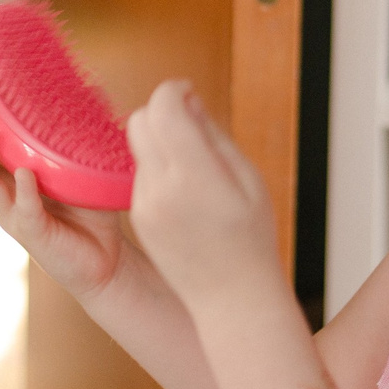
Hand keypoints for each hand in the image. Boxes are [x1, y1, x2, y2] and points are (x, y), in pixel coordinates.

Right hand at [0, 87, 129, 299]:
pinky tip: (24, 175)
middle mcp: (1, 192)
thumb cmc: (84, 206)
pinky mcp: (36, 235)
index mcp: (4, 171)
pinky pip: (27, 212)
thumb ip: (74, 131)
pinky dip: (24, 194)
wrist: (104, 256)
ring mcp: (14, 214)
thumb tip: (92, 87)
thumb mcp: (75, 163)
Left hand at [125, 81, 281, 315]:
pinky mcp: (139, 217)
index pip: (163, 107)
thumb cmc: (251, 238)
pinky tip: (185, 189)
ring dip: (159, 141)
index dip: (175, 90)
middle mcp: (161, 188)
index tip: (188, 92)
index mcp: (193, 174)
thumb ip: (212, 135)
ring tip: (194, 164)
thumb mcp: (248, 178)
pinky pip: (140, 174)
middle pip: (140, 120)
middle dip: (162, 112)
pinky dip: (157, 168)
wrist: (233, 297)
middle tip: (190, 123)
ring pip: (136, 147)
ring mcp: (145, 205)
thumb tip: (187, 102)